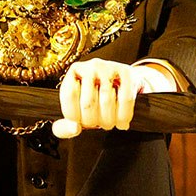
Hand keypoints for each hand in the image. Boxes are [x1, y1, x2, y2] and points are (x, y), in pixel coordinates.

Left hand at [54, 59, 168, 137]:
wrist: (126, 82)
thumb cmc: (100, 96)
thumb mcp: (80, 108)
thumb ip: (67, 123)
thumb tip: (73, 128)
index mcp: (74, 73)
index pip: (69, 96)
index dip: (75, 115)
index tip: (80, 123)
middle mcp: (90, 67)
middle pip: (88, 102)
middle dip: (94, 121)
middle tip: (98, 124)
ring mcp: (109, 69)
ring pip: (107, 102)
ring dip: (109, 121)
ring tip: (110, 123)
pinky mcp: (127, 73)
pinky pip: (125, 100)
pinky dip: (124, 116)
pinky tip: (122, 122)